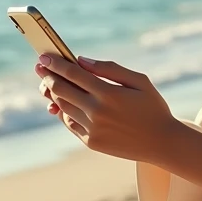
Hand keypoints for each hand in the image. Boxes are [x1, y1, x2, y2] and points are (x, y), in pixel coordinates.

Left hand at [34, 53, 178, 161]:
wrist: (162, 142)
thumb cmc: (153, 107)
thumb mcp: (140, 81)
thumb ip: (110, 68)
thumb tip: (82, 60)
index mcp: (109, 93)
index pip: (73, 74)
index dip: (56, 64)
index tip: (44, 58)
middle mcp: (97, 111)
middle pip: (62, 90)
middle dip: (48, 77)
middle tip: (40, 68)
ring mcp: (92, 128)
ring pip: (63, 107)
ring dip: (53, 93)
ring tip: (47, 84)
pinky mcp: (91, 142)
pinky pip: (69, 123)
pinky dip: (63, 111)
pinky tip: (61, 103)